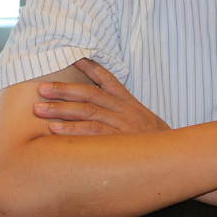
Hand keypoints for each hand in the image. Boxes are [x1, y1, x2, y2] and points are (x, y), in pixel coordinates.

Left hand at [33, 58, 170, 134]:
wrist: (176, 158)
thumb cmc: (154, 142)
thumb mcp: (143, 120)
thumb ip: (122, 111)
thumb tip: (96, 106)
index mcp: (129, 103)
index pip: (107, 79)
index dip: (88, 68)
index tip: (70, 58)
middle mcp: (125, 111)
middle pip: (90, 94)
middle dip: (64, 90)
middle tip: (41, 88)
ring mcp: (123, 126)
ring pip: (89, 112)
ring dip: (62, 109)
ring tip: (40, 109)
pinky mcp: (120, 143)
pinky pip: (94, 134)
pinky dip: (73, 131)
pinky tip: (55, 130)